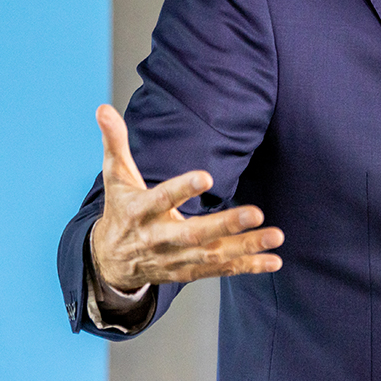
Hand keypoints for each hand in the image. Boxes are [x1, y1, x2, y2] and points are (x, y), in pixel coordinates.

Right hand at [89, 103, 283, 290]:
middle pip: (193, 234)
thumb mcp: (115, 177)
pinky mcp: (190, 271)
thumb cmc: (121, 210)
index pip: (162, 198)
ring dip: (246, 246)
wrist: (110, 262)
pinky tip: (274, 261)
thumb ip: (115, 143)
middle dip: (225, 225)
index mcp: (140, 211)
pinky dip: (248, 266)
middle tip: (257, 213)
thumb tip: (104, 108)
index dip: (182, 189)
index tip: (206, 176)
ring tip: (275, 236)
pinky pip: (221, 269)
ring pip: (213, 254)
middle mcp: (159, 238)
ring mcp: (176, 258)